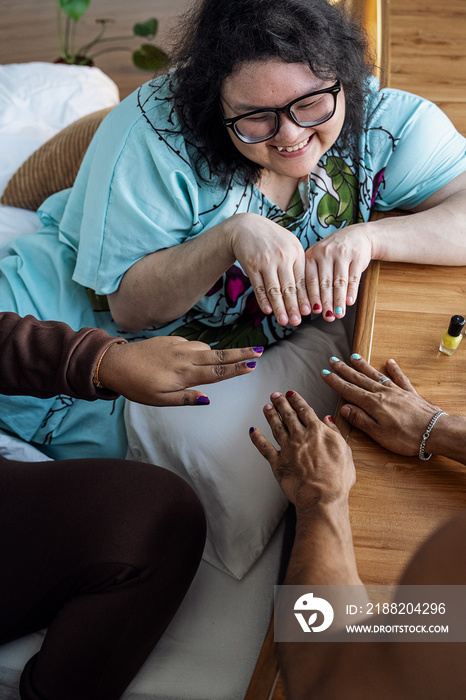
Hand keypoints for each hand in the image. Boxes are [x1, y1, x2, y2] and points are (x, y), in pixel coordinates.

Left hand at [98, 336, 262, 405]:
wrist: (116, 362)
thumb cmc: (137, 386)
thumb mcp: (160, 400)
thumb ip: (185, 399)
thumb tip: (207, 400)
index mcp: (185, 374)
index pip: (217, 371)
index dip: (236, 369)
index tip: (252, 366)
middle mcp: (185, 357)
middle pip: (219, 355)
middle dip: (241, 353)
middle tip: (259, 350)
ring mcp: (179, 346)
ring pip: (206, 348)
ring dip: (219, 353)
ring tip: (228, 359)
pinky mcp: (171, 340)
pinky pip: (193, 344)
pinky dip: (200, 350)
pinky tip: (195, 357)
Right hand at [229, 213, 310, 325]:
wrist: (246, 226)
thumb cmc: (272, 240)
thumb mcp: (290, 245)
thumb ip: (298, 264)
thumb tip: (307, 291)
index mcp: (297, 252)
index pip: (302, 280)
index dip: (305, 297)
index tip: (308, 312)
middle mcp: (283, 256)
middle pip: (290, 287)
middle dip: (294, 307)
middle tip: (297, 322)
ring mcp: (266, 261)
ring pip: (274, 290)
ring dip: (279, 308)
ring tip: (284, 321)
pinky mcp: (252, 265)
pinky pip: (259, 286)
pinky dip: (263, 300)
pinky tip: (267, 311)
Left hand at [249, 390, 354, 514]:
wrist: (321, 496)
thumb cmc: (336, 478)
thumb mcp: (344, 451)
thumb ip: (335, 433)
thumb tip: (328, 419)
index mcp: (317, 431)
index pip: (304, 411)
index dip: (297, 400)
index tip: (291, 394)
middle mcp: (300, 436)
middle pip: (288, 415)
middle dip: (281, 403)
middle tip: (275, 395)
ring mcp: (287, 448)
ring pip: (276, 427)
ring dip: (271, 415)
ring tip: (267, 407)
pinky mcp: (277, 462)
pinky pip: (264, 447)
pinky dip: (257, 438)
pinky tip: (253, 430)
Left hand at [304, 224, 371, 320]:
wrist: (358, 235)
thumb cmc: (334, 253)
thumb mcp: (320, 259)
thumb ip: (314, 277)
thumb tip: (312, 306)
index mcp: (311, 255)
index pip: (310, 280)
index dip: (311, 298)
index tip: (312, 312)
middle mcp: (325, 253)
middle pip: (324, 283)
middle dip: (326, 302)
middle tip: (327, 317)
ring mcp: (342, 253)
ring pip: (339, 282)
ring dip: (339, 300)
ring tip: (339, 313)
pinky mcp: (357, 256)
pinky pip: (353, 277)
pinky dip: (351, 291)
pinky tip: (349, 302)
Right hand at [321, 355, 441, 454]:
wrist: (435, 432)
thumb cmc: (407, 437)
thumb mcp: (378, 433)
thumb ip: (361, 419)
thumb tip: (345, 409)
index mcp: (373, 404)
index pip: (349, 390)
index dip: (335, 382)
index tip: (325, 374)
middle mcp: (383, 393)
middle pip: (359, 379)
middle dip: (344, 370)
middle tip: (333, 360)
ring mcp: (396, 391)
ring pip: (376, 375)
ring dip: (363, 366)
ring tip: (353, 357)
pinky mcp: (410, 393)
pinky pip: (399, 378)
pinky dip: (394, 369)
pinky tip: (389, 362)